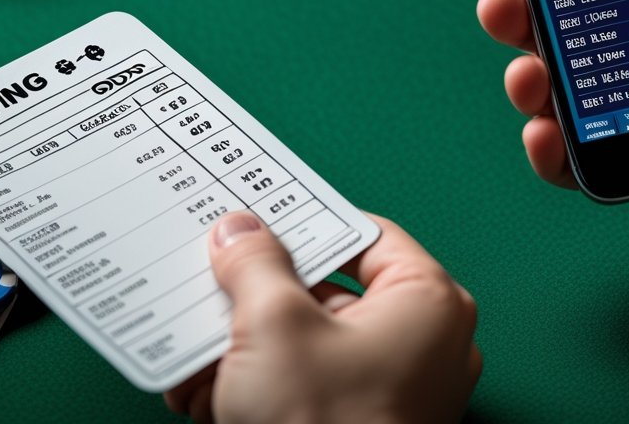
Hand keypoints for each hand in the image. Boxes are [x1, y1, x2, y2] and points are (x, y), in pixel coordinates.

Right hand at [164, 212, 479, 423]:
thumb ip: (256, 264)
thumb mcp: (274, 327)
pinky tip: (214, 398)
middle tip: (214, 291)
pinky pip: (310, 386)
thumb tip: (242, 232)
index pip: (362, 235)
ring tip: (201, 359)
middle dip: (258, 303)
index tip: (257, 224)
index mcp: (427, 302)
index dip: (303, 227)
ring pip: (310, 344)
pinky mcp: (364, 423)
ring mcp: (395, 390)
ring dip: (248, 351)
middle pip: (327, 292)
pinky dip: (262, 388)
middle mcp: (423, 343)